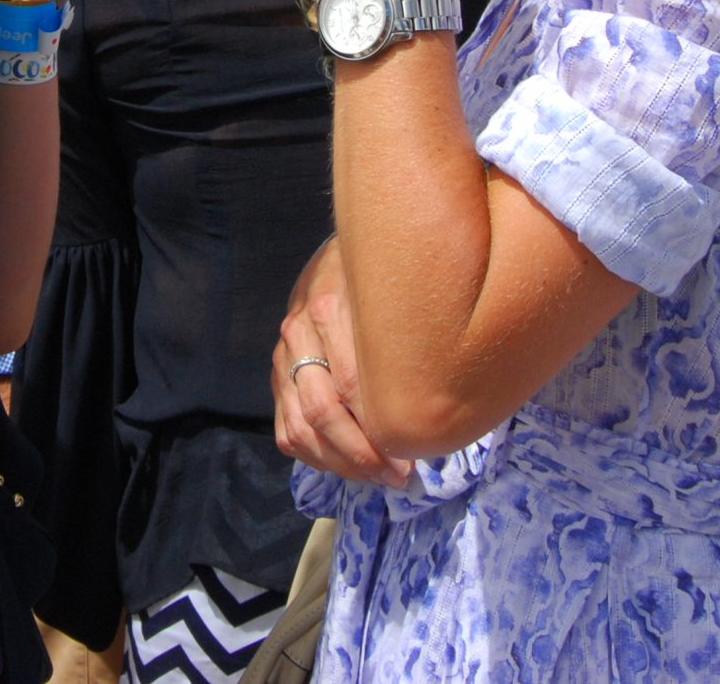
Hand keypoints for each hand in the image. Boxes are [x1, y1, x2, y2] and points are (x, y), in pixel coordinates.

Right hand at [272, 237, 409, 486]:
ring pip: (300, 427)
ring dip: (340, 463)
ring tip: (377, 476)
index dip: (380, 430)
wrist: (354, 244)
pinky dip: (314, 457)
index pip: (350, 385)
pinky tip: (347, 465)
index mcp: (329, 308)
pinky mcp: (278, 372)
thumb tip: (441, 398)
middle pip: (322, 411)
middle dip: (362, 455)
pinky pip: (286, 430)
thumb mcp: (402, 288)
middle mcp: (299, 331)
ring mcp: (284, 353)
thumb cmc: (391, 272)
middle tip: (399, 476)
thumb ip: (410, 333)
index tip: (412, 457)